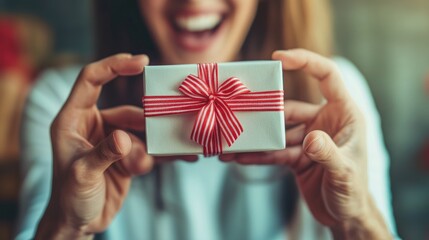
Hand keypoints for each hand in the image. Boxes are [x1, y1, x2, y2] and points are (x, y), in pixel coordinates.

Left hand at [36, 54, 195, 239]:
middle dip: (147, 122)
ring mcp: (112, 140)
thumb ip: (103, 154)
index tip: (140, 62)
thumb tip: (125, 138)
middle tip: (171, 122)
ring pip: (142, 131)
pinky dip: (161, 154)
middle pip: (127, 110)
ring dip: (152, 146)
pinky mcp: (126, 156)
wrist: (80, 222)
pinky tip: (178, 158)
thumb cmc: (69, 197)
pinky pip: (148, 148)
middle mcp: (94, 125)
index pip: (91, 80)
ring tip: (159, 160)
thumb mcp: (82, 175)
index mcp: (73, 120)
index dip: (114, 66)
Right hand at [220, 49, 390, 238]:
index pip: (326, 76)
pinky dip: (258, 154)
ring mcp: (308, 138)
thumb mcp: (344, 172)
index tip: (279, 57)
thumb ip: (328, 153)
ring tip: (233, 141)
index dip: (305, 61)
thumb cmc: (355, 192)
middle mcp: (324, 121)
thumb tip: (311, 138)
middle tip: (240, 112)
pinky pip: (274, 151)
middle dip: (266, 112)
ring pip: (278, 131)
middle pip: (290, 107)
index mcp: (344, 114)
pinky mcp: (296, 155)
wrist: (345, 217)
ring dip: (257, 137)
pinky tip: (240, 158)